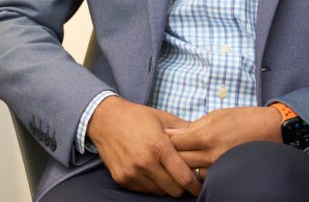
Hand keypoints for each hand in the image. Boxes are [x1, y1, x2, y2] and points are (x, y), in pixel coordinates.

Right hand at [86, 97, 200, 196]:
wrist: (104, 119)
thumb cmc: (136, 116)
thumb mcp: (162, 117)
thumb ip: (185, 129)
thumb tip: (204, 139)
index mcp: (158, 147)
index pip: (184, 177)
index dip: (195, 185)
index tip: (199, 185)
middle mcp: (145, 162)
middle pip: (174, 189)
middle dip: (181, 185)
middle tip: (182, 176)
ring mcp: (132, 172)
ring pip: (159, 192)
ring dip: (165, 185)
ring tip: (165, 171)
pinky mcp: (122, 178)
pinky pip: (144, 190)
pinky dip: (150, 184)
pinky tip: (150, 171)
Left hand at [166, 106, 281, 169]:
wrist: (273, 131)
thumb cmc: (245, 119)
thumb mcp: (216, 115)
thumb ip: (191, 126)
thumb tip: (170, 132)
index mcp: (206, 136)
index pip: (175, 143)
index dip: (167, 140)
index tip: (163, 137)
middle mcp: (212, 155)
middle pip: (180, 160)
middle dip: (172, 154)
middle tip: (169, 148)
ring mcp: (220, 167)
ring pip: (191, 172)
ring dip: (185, 165)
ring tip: (184, 156)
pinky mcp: (227, 173)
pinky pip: (206, 176)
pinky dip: (199, 171)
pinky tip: (199, 163)